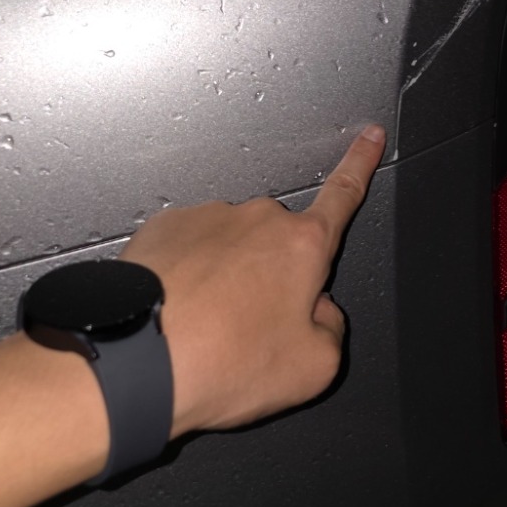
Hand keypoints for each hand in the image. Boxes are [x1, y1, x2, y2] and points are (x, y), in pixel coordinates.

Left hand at [119, 124, 385, 438]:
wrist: (138, 363)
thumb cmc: (221, 363)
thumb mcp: (313, 368)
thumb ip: (333, 330)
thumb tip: (319, 313)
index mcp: (303, 246)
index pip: (344, 193)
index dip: (361, 162)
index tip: (369, 138)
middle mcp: (258, 220)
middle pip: (280, 245)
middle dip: (273, 279)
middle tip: (250, 330)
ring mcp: (209, 219)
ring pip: (232, 250)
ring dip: (226, 281)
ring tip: (206, 331)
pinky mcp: (165, 229)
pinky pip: (190, 251)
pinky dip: (187, 279)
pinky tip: (178, 315)